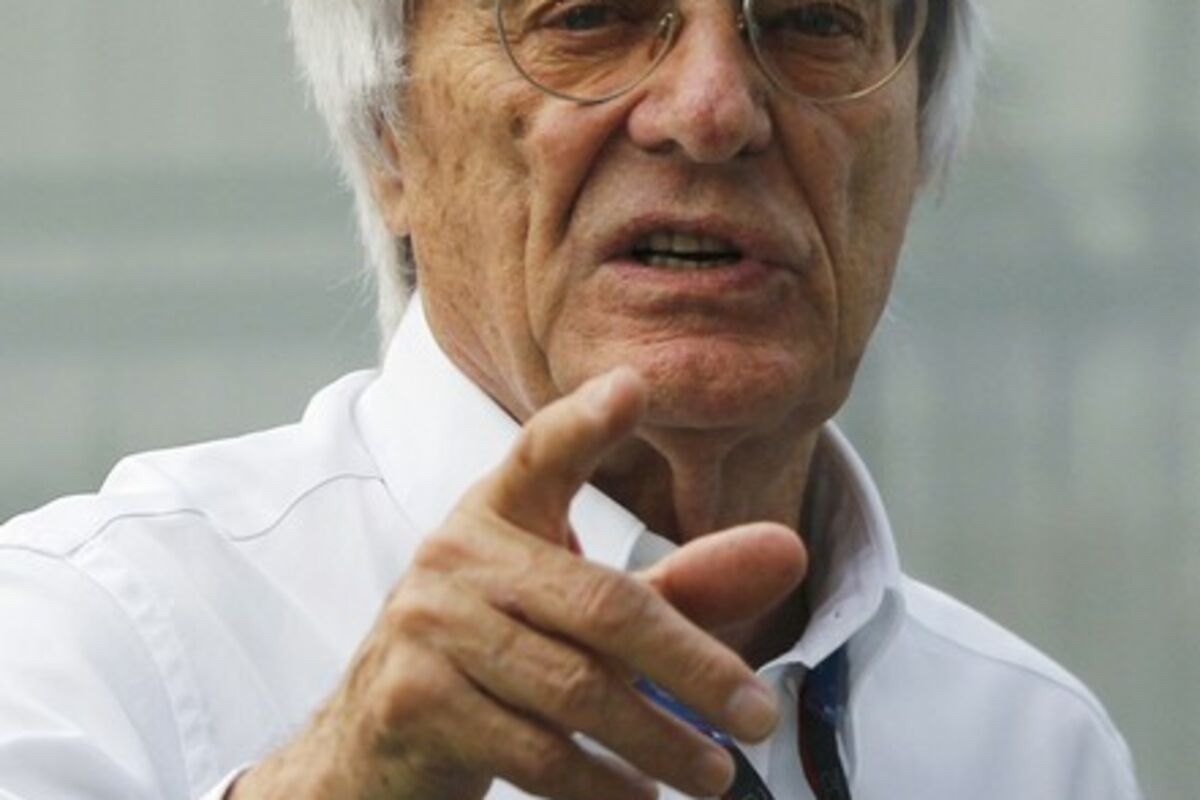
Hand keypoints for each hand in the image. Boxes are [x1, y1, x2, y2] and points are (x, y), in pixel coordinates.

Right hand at [231, 367, 806, 799]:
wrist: (374, 734)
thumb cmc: (497, 651)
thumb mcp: (580, 609)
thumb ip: (682, 586)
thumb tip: (788, 553)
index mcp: (499, 511)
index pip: (543, 454)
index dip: (586, 423)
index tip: (635, 387)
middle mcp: (456, 554)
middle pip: (602, 604)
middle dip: (694, 665)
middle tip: (760, 716)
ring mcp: (426, 626)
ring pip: (575, 688)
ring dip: (659, 741)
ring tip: (716, 775)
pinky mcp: (411, 699)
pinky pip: (533, 750)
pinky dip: (601, 784)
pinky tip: (641, 797)